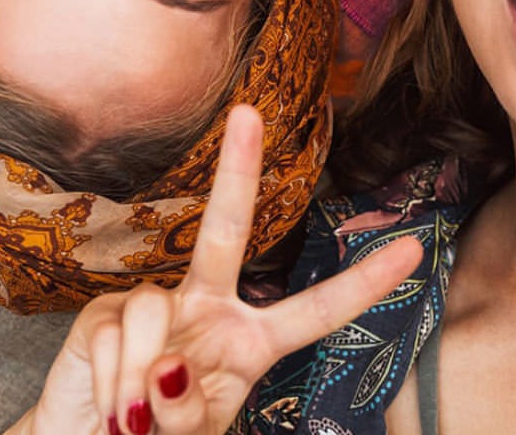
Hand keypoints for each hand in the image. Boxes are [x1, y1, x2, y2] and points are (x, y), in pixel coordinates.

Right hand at [12, 107, 422, 434]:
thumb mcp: (194, 432)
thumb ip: (191, 411)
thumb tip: (167, 370)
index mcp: (251, 342)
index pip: (316, 312)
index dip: (364, 285)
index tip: (413, 250)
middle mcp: (208, 309)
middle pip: (227, 234)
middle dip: (237, 172)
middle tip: (246, 113)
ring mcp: (155, 306)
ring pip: (156, 314)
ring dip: (141, 384)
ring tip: (131, 424)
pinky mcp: (102, 315)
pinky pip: (115, 339)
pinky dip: (112, 387)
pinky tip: (109, 412)